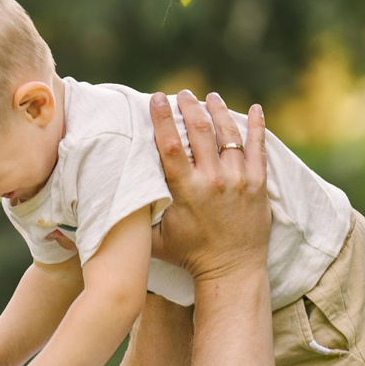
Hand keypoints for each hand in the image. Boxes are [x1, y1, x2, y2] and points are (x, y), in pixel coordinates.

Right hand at [149, 91, 270, 281]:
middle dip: (189, 108)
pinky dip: (257, 126)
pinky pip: (258, 148)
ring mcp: (239, 181)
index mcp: (186, 191)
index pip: (171, 146)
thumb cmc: (189, 256)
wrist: (232, 271)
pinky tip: (255, 108)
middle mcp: (213, 181)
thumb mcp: (155, 240)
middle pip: (199, 131)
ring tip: (209, 97)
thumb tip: (105, 204)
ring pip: (228, 134)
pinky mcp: (258, 184)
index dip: (162, 119)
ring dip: (217, 111)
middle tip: (182, 94)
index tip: (156, 98)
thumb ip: (135, 219)